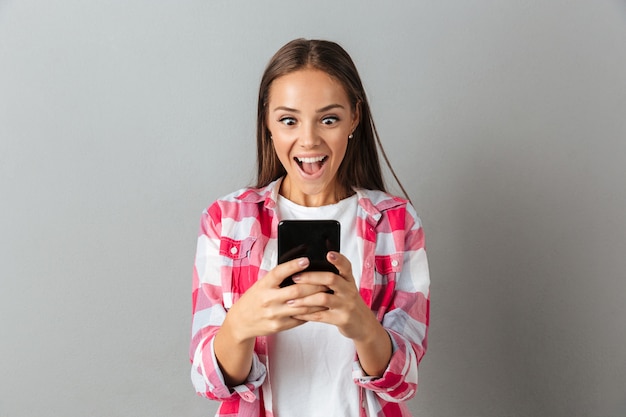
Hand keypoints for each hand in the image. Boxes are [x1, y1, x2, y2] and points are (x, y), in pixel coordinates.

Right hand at [224, 257, 329, 342]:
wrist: (241, 321)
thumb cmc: (255, 298)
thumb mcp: (261, 284)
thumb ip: (277, 278)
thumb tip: (300, 266)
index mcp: (263, 285)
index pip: (279, 273)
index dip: (293, 266)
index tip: (306, 260)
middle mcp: (268, 300)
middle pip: (296, 291)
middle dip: (315, 285)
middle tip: (328, 279)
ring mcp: (274, 314)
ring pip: (302, 307)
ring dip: (318, 300)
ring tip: (329, 293)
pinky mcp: (279, 326)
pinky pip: (300, 319)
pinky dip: (312, 313)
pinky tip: (321, 307)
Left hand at [289, 251, 392, 375]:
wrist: (363, 324)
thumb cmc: (348, 302)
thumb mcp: (346, 288)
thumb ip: (333, 277)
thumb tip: (308, 265)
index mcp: (349, 280)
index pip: (346, 266)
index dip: (338, 259)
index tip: (328, 253)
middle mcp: (349, 291)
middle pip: (331, 279)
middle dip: (311, 277)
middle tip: (295, 277)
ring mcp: (346, 305)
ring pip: (323, 298)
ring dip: (304, 299)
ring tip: (290, 300)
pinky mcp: (341, 319)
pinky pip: (320, 316)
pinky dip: (306, 314)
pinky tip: (295, 313)